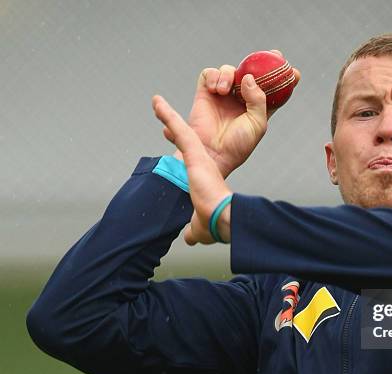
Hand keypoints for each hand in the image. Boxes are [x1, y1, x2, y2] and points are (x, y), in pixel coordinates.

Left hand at [154, 95, 231, 244]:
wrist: (222, 217)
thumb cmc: (215, 223)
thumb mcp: (200, 226)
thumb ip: (194, 230)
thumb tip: (189, 239)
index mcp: (204, 178)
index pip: (190, 159)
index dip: (182, 150)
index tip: (173, 140)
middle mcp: (203, 163)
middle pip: (186, 138)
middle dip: (174, 124)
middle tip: (162, 111)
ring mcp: (199, 156)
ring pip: (181, 128)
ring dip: (167, 114)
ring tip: (156, 102)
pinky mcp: (195, 153)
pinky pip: (179, 128)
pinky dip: (167, 114)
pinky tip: (157, 102)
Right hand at [169, 50, 300, 177]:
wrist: (212, 154)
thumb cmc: (237, 145)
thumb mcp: (257, 124)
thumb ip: (258, 99)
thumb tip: (248, 77)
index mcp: (256, 109)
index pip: (272, 90)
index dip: (283, 80)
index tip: (295, 73)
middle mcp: (240, 99)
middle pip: (253, 73)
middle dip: (264, 62)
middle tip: (275, 55)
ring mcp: (222, 95)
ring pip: (230, 70)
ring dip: (230, 74)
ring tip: (227, 90)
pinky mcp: (205, 93)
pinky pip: (210, 74)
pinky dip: (214, 76)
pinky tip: (217, 89)